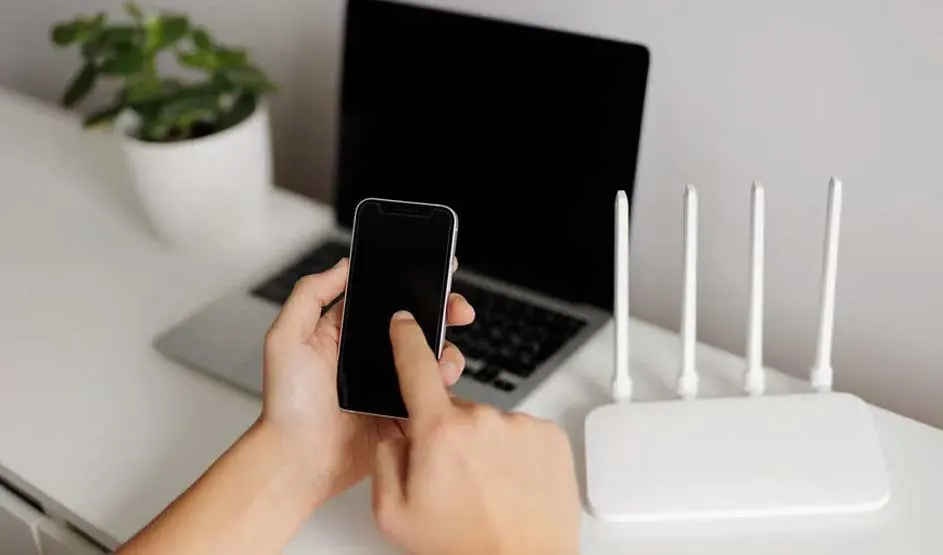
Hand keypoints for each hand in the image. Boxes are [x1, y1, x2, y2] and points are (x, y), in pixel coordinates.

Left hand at [259, 258, 474, 504]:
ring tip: (444, 357)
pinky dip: (443, 385)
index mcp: (346, 333)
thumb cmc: (286, 405)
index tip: (437, 272)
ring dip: (447, 351)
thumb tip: (343, 265)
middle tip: (457, 309)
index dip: (413, 285)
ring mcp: (390, 385)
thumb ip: (310, 294)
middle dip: (444, 311)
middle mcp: (371, 356)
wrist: (298, 460)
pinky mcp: (404, 412)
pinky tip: (440, 381)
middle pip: (417, 325)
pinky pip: (431, 393)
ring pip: (431, 357)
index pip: (387, 301)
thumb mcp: (286, 337)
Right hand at [372, 311, 580, 554]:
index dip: (407, 339)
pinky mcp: (550, 437)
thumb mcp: (394, 513)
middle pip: (456, 411)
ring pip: (491, 426)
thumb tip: (397, 436)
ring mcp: (520, 426)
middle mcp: (483, 421)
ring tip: (489, 491)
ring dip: (486, 449)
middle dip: (450, 438)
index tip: (404, 322)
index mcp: (441, 433)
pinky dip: (516, 454)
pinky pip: (523, 435)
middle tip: (456, 482)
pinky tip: (512, 486)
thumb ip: (385, 460)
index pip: (417, 367)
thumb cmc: (464, 547)